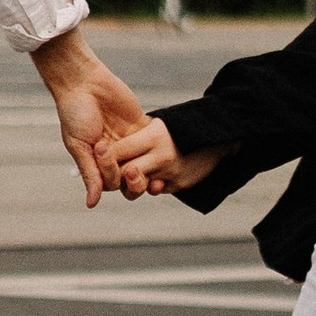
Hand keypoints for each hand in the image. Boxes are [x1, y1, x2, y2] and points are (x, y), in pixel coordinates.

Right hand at [30, 27, 151, 207]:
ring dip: (147, 168)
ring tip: (142, 161)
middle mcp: (115, 157)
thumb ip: (89, 173)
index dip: (112, 175)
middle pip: (132, 182)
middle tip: (131, 168)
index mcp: (98, 164)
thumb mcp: (78, 145)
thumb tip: (91, 203)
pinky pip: (153, 142)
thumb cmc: (75, 113)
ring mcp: (129, 142)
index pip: (112, 183)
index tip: (103, 151)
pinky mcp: (141, 126)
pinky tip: (158, 145)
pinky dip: (157, 146)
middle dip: (133, 181)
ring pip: (145, 166)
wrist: (84, 81)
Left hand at [105, 118, 222, 197]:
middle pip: (125, 173)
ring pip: (138, 186)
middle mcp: (161, 156)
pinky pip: (155, 190)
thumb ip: (136, 137)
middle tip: (108, 170)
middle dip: (114, 174)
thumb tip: (106, 146)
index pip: (118, 151)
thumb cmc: (181, 126)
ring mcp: (170, 173)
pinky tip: (150, 176)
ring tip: (129, 174)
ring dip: (130, 183)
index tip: (97, 155)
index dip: (104, 156)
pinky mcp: (178, 185)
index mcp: (153, 136)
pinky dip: (149, 185)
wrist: (218, 135)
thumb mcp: (159, 125)